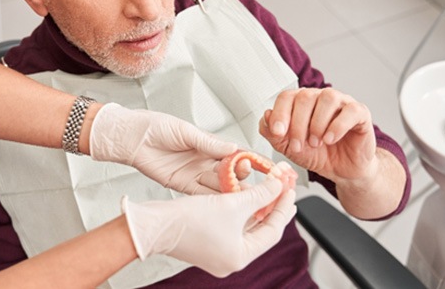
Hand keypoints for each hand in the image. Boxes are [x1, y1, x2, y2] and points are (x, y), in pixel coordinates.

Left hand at [89, 103, 238, 194]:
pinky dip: (213, 198)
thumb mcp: (185, 131)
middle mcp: (204, 160)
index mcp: (208, 144)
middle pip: (230, 171)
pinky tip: (223, 202)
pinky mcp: (182, 185)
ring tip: (240, 191)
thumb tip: (233, 148)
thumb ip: (208, 143)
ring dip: (229, 189)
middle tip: (245, 173)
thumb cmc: (156, 127)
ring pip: (218, 184)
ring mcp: (195, 174)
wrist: (131, 137)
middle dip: (240, 174)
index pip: (235, 153)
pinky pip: (201, 194)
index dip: (251, 159)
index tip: (266, 164)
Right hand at [122, 179, 296, 276]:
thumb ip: (260, 194)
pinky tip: (245, 197)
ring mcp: (218, 253)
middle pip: (261, 231)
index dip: (283, 207)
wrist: (153, 225)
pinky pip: (232, 227)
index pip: (273, 231)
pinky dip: (240, 212)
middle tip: (284, 190)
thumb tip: (279, 185)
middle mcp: (230, 259)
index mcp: (240, 257)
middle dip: (272, 208)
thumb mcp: (231, 203)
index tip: (290, 189)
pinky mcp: (206, 243)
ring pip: (246, 228)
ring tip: (268, 191)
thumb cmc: (188, 220)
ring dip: (256, 208)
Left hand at [259, 88, 376, 183]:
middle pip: (305, 97)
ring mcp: (342, 103)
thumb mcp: (289, 148)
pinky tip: (330, 139)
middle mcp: (321, 98)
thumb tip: (265, 115)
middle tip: (299, 145)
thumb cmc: (317, 154)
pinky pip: (350, 110)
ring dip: (317, 123)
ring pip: (328, 98)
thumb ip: (273, 134)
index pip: (287, 96)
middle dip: (298, 124)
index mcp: (301, 103)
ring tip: (316, 142)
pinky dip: (338, 126)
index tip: (277, 132)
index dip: (280, 113)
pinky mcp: (360, 113)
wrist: (342, 170)